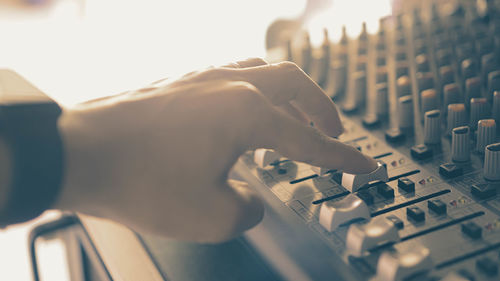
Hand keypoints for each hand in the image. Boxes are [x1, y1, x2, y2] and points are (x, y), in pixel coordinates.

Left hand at [55, 59, 376, 242]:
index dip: (343, 158)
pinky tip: (244, 112)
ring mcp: (202, 77)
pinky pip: (231, 74)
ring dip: (288, 93)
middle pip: (296, 85)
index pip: (310, 140)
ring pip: (264, 70)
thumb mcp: (210, 217)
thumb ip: (247, 209)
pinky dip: (253, 91)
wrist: (78, 154)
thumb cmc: (139, 180)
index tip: (364, 165)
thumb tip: (251, 199)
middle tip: (334, 130)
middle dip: (322, 109)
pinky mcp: (179, 80)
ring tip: (294, 116)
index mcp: (247, 114)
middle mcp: (229, 84)